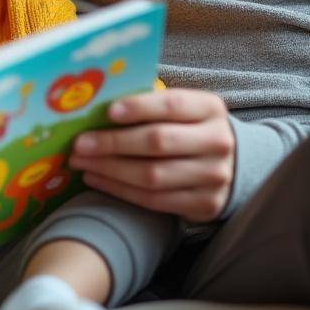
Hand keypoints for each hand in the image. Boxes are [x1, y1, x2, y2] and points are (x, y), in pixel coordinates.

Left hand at [68, 89, 234, 222]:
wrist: (230, 166)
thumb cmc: (189, 129)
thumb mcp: (182, 111)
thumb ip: (150, 105)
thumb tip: (97, 103)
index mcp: (210, 108)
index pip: (172, 105)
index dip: (139, 107)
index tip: (108, 111)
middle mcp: (217, 141)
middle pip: (157, 142)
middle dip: (113, 142)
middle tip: (80, 144)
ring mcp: (214, 176)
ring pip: (152, 175)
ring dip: (109, 169)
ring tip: (81, 162)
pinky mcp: (205, 205)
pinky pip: (154, 200)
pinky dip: (119, 189)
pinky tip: (96, 178)